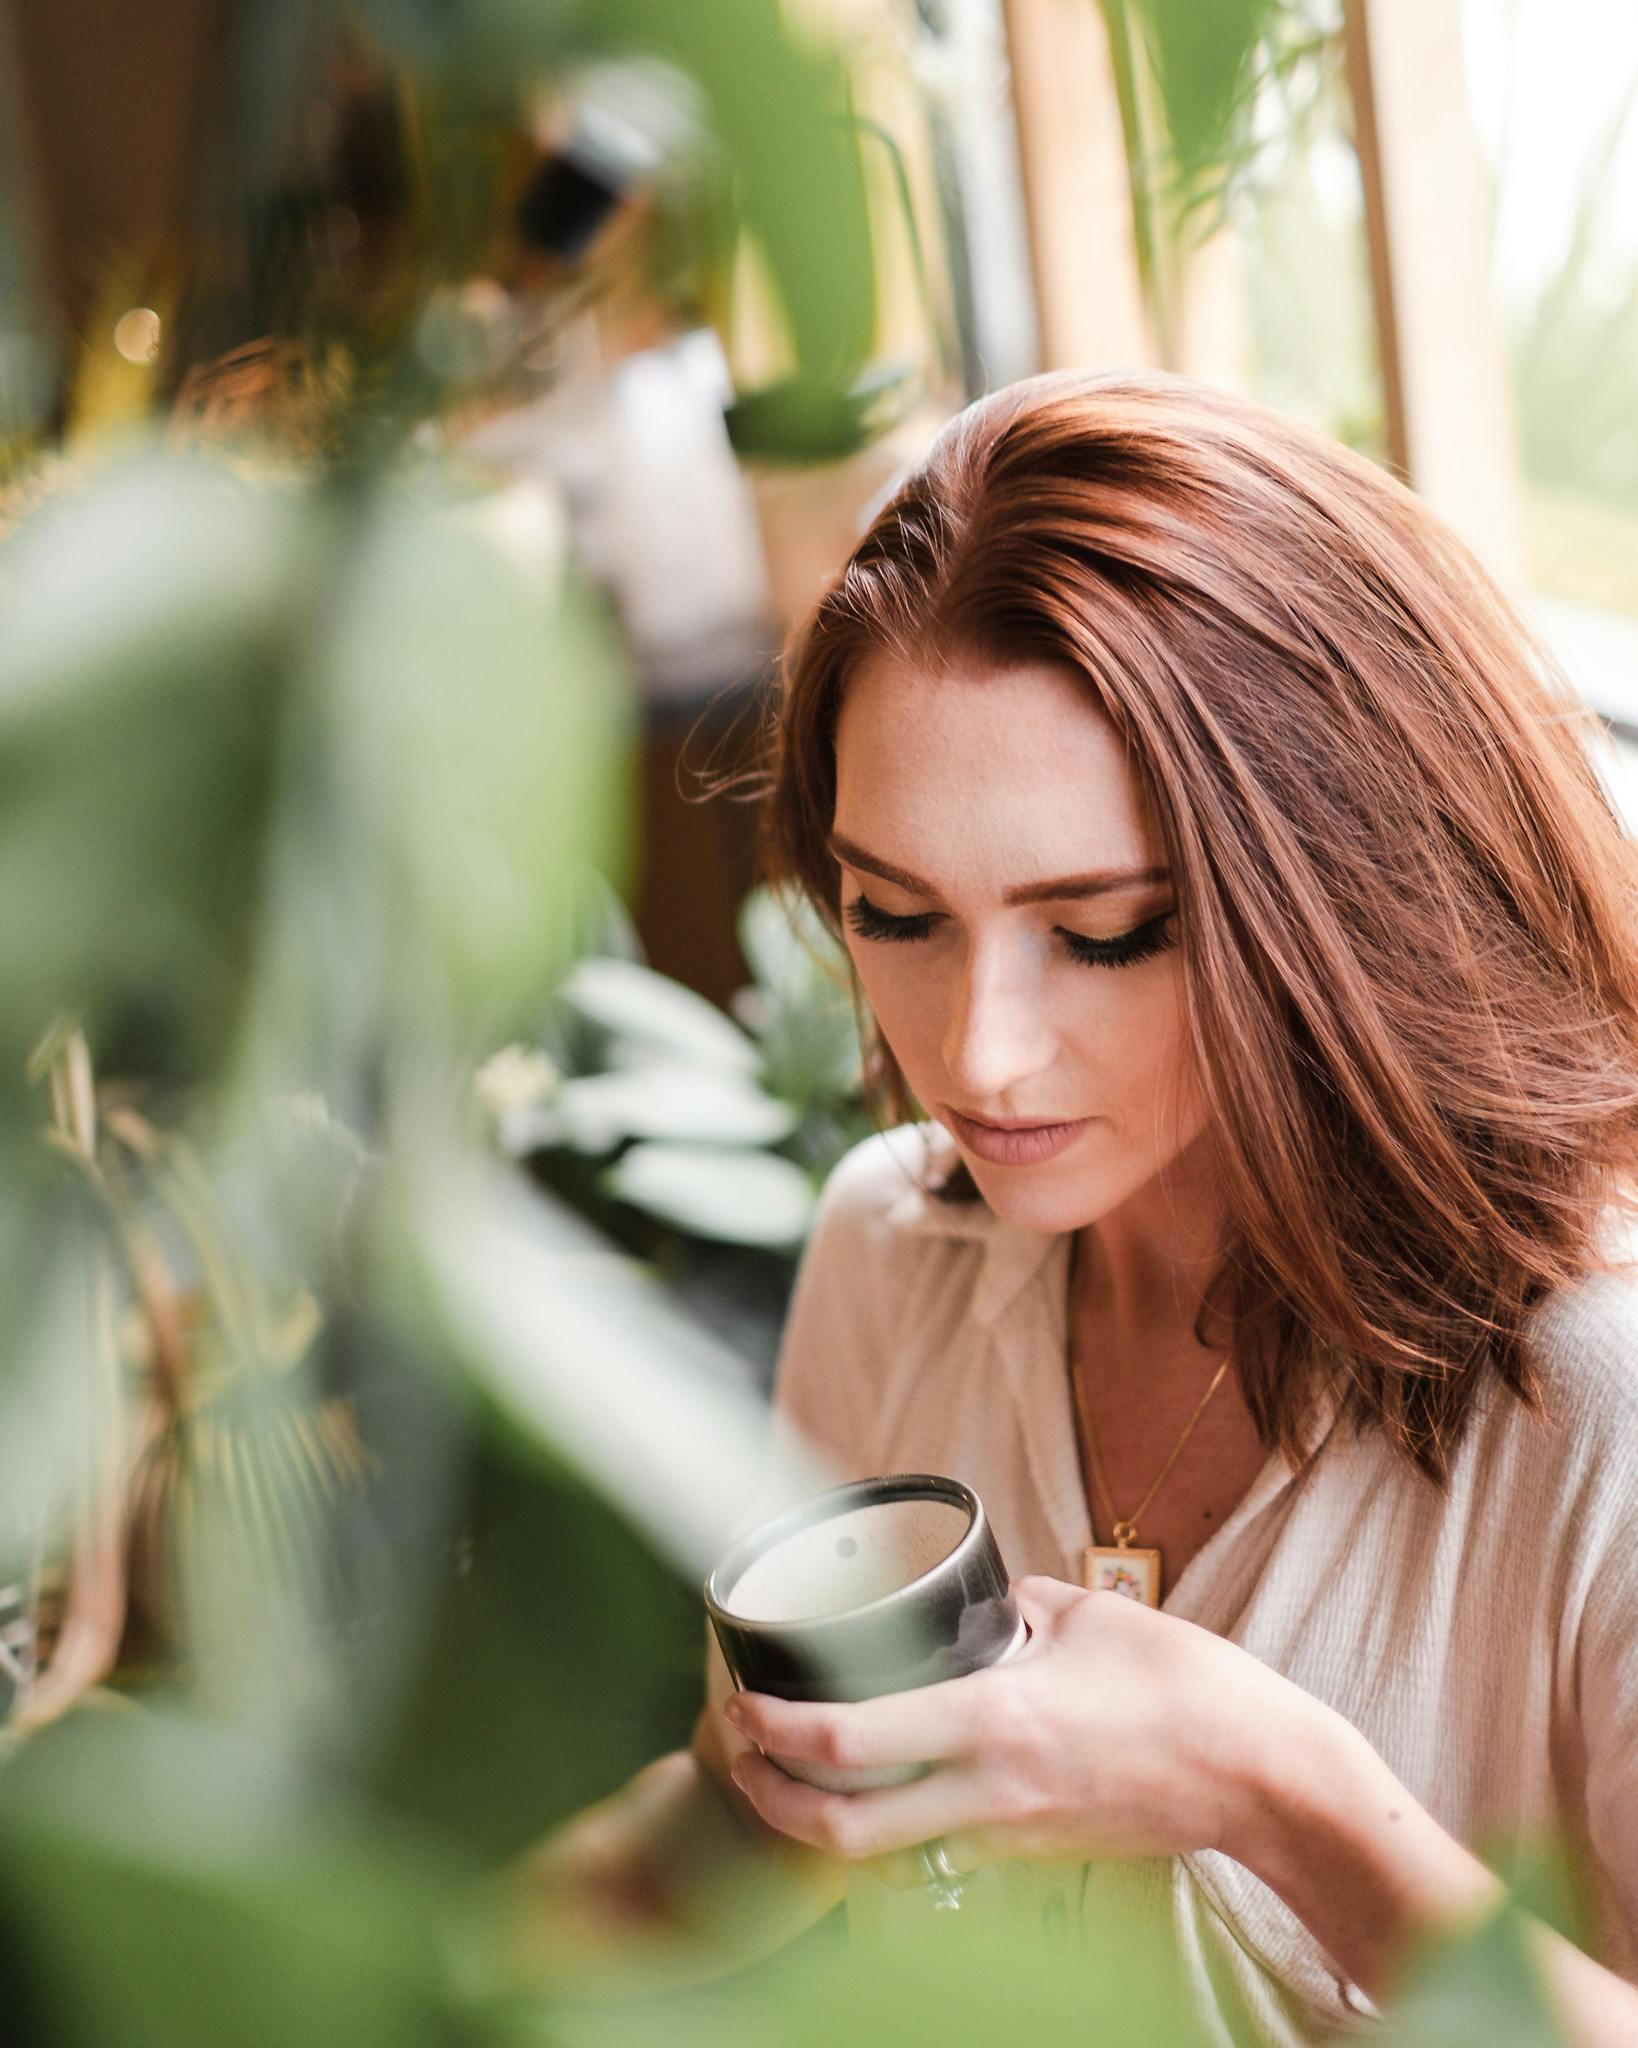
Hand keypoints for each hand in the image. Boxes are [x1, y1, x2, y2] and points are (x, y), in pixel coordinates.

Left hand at [725, 1575, 1294, 1881]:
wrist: (1259, 1778)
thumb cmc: (1186, 1689)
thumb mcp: (1089, 1616)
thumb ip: (1019, 1601)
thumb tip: (979, 1594)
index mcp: (992, 1720)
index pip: (849, 1742)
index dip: (775, 1730)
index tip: (742, 1702)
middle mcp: (988, 1791)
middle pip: (841, 1831)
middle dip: (770, 1798)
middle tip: (739, 1751)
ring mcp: (1009, 1834)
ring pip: (883, 1854)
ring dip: (820, 1825)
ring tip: (789, 1774)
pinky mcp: (1033, 1855)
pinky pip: (936, 1854)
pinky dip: (888, 1833)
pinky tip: (877, 1794)